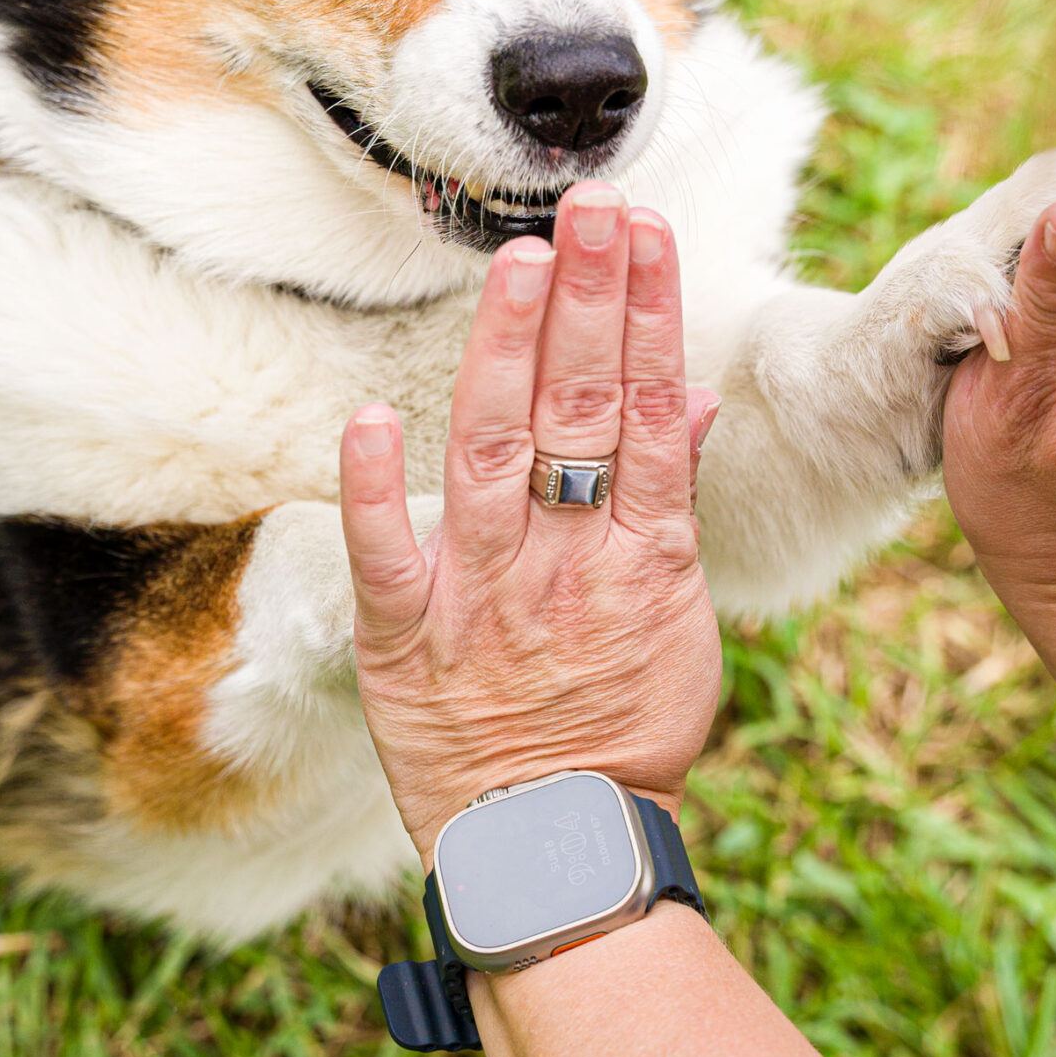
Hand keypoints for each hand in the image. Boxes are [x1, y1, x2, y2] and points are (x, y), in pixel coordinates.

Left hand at [338, 184, 723, 864]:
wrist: (557, 847)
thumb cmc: (623, 726)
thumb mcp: (678, 619)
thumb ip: (670, 504)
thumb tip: (687, 401)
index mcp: (639, 559)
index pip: (645, 414)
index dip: (646, 319)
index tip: (648, 234)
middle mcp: (563, 564)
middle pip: (579, 414)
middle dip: (589, 303)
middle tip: (593, 209)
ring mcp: (484, 598)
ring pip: (497, 456)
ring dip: (507, 353)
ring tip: (522, 261)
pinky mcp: (406, 641)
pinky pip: (386, 558)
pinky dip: (374, 492)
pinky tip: (368, 419)